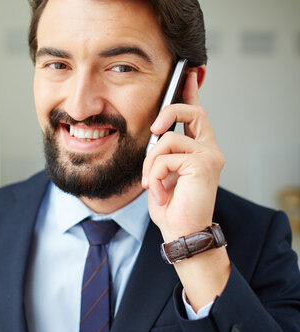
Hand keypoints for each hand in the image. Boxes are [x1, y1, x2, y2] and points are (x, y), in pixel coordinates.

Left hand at [142, 70, 223, 241]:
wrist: (181, 231)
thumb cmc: (171, 205)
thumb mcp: (162, 173)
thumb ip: (161, 153)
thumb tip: (155, 133)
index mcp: (199, 148)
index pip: (196, 114)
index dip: (190, 93)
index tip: (187, 74)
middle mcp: (209, 149)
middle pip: (192, 111)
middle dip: (168, 112)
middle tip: (153, 128)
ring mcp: (209, 155)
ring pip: (167, 139)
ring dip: (150, 163)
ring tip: (151, 183)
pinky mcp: (203, 164)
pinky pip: (165, 157)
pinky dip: (154, 175)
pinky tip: (160, 191)